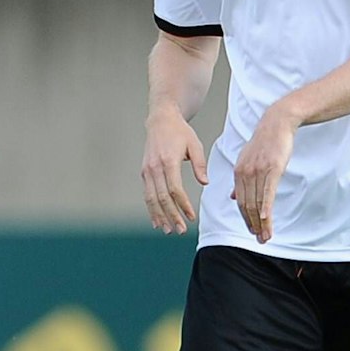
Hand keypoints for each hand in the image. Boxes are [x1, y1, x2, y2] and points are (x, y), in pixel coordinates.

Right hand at [141, 110, 206, 234]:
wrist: (160, 120)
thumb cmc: (180, 133)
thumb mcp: (195, 145)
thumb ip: (200, 164)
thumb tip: (205, 183)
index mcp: (168, 161)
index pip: (175, 189)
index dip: (183, 205)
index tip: (191, 217)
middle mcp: (155, 168)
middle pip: (162, 198)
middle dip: (171, 216)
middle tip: (180, 230)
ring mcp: (147, 171)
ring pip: (151, 199)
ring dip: (160, 216)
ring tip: (168, 230)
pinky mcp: (144, 173)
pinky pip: (147, 195)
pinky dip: (151, 210)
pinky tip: (157, 221)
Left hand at [231, 102, 297, 243]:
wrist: (276, 124)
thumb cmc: (264, 143)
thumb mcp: (247, 161)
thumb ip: (240, 181)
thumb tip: (232, 198)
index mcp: (238, 173)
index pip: (240, 202)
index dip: (246, 219)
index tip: (252, 231)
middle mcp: (245, 174)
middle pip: (248, 205)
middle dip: (253, 225)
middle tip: (260, 240)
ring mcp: (258, 171)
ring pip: (258, 202)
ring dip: (262, 222)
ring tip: (266, 236)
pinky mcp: (272, 168)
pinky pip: (267, 191)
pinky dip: (266, 206)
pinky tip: (266, 218)